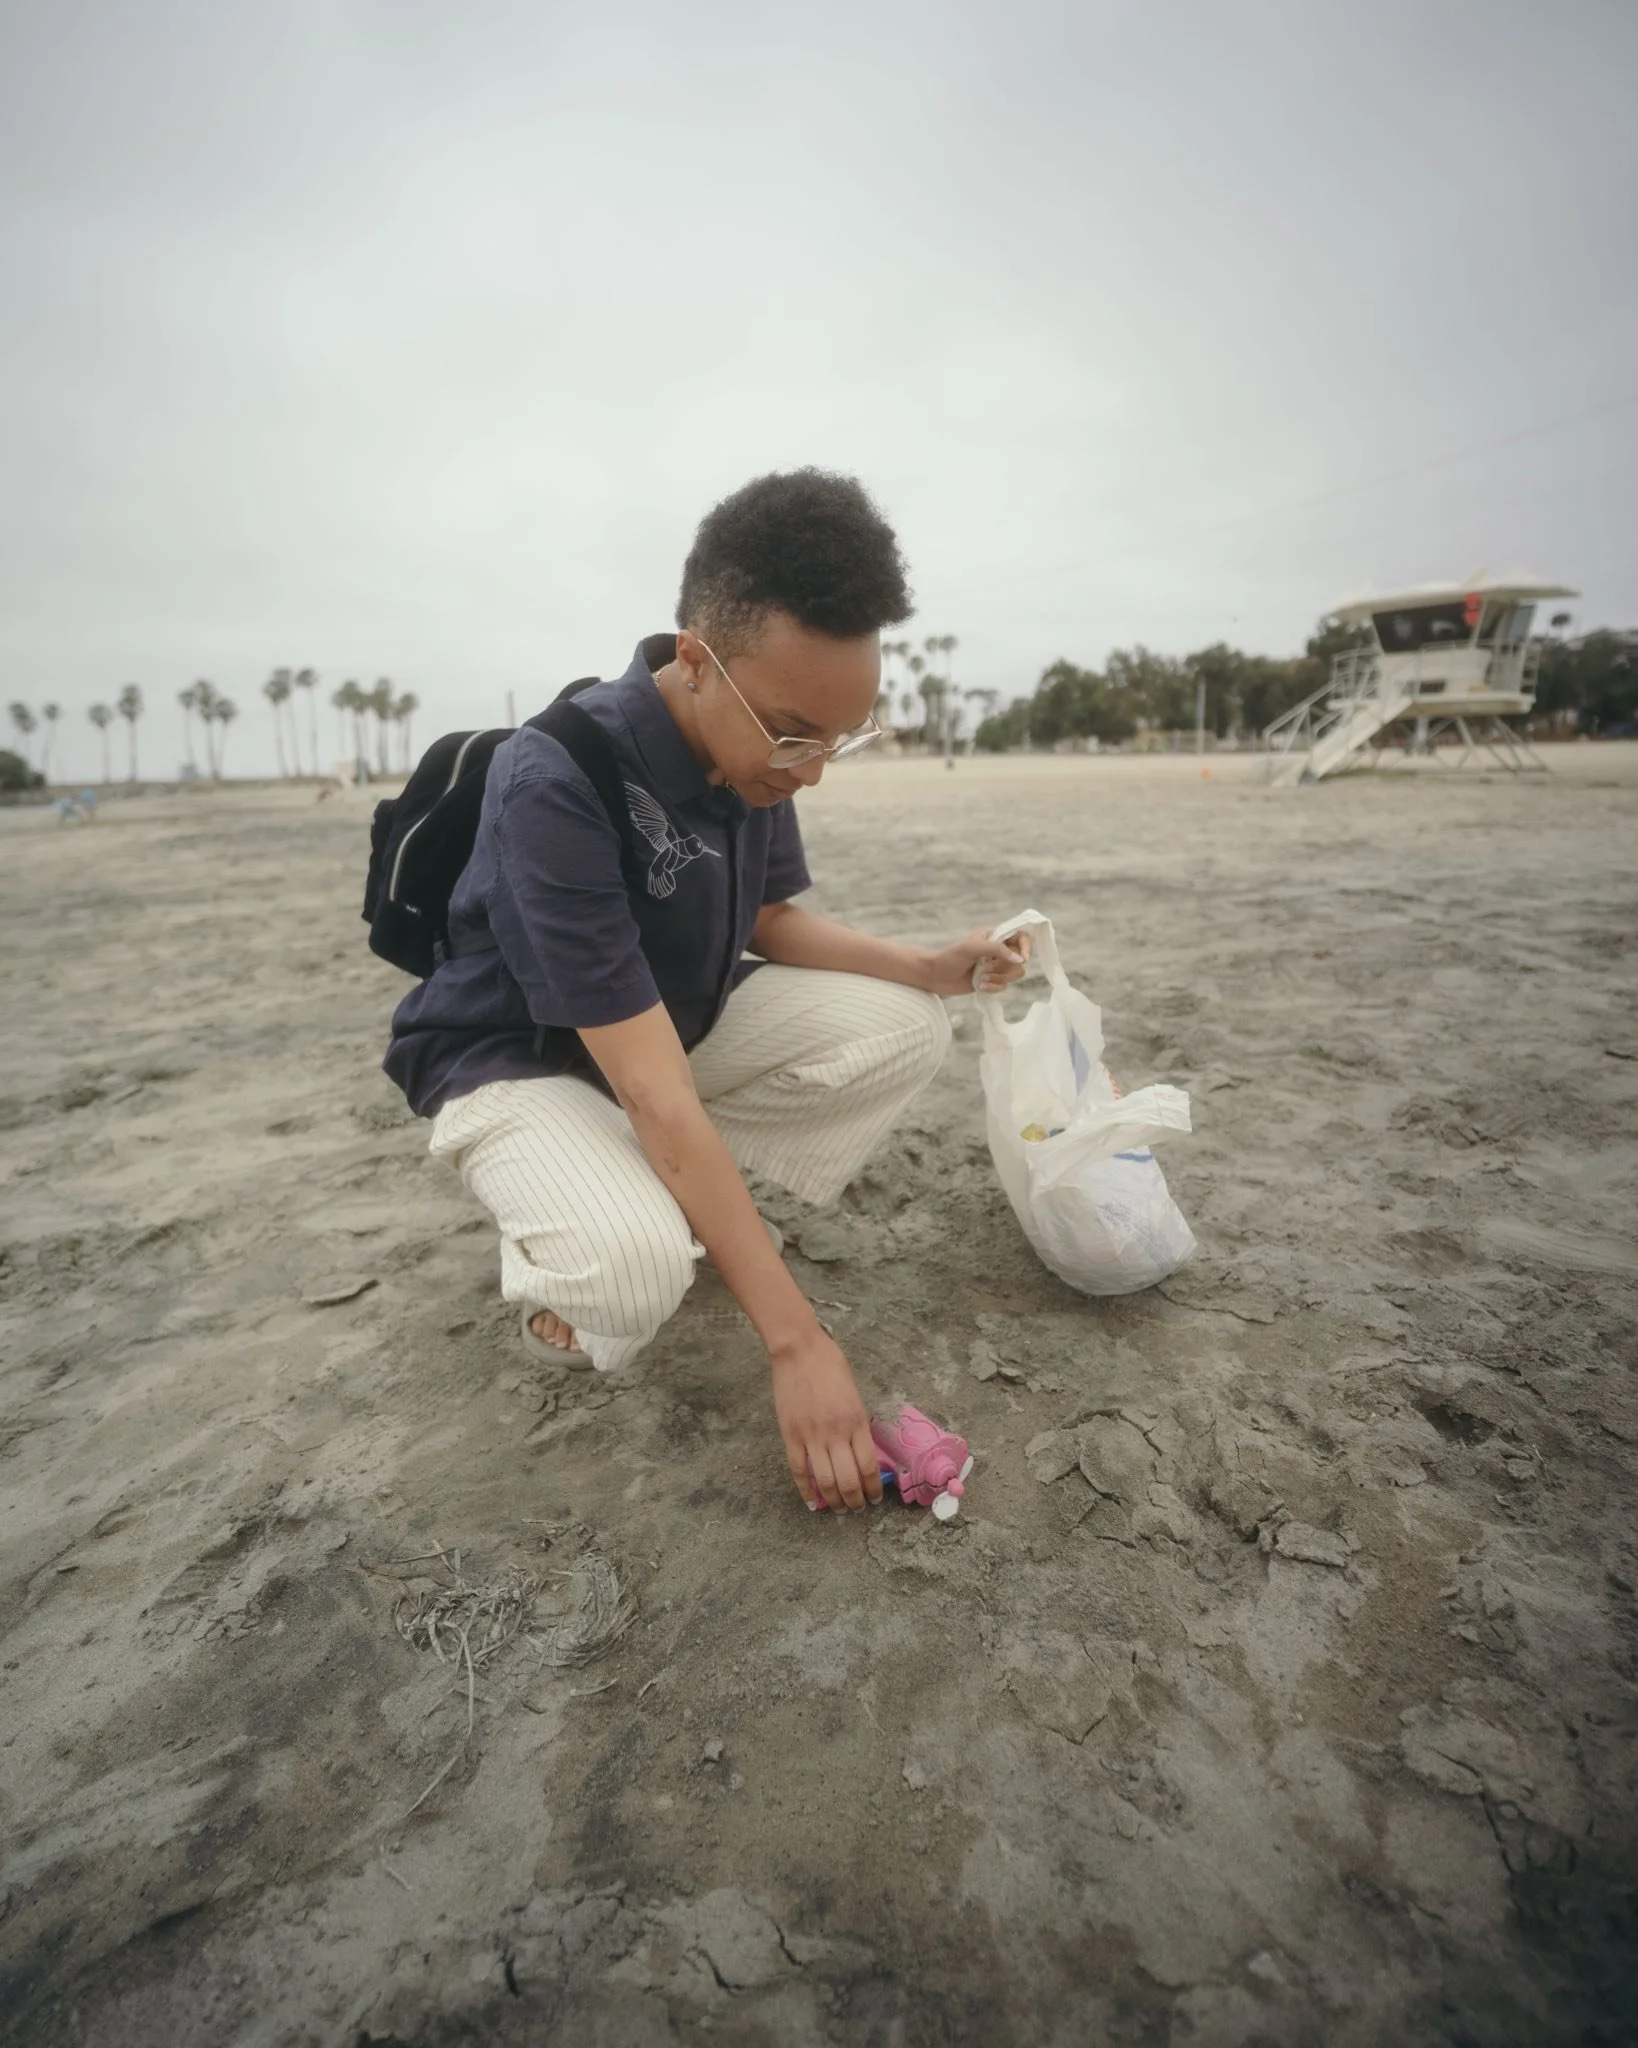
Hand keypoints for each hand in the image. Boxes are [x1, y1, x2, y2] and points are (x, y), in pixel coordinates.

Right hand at [770, 1330, 882, 1511]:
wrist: (800, 1350)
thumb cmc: (831, 1365)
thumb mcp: (855, 1395)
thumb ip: (857, 1423)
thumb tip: (859, 1449)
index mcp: (856, 1422)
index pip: (868, 1466)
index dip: (872, 1488)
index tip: (874, 1498)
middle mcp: (836, 1433)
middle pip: (848, 1480)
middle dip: (855, 1501)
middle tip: (857, 1508)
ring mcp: (811, 1436)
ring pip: (825, 1481)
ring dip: (834, 1500)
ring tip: (839, 1508)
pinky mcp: (790, 1435)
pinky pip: (798, 1470)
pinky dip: (806, 1490)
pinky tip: (812, 1502)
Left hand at [926, 926, 1031, 997]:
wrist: (935, 976)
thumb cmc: (950, 957)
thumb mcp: (972, 948)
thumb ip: (996, 949)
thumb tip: (1020, 959)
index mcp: (995, 936)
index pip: (1021, 937)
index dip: (1027, 947)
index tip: (1023, 958)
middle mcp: (998, 951)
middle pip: (1020, 960)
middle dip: (1005, 967)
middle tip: (986, 967)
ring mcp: (996, 967)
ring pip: (1015, 974)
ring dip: (1000, 978)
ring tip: (982, 979)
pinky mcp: (992, 981)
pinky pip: (1004, 986)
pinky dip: (994, 987)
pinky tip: (980, 986)